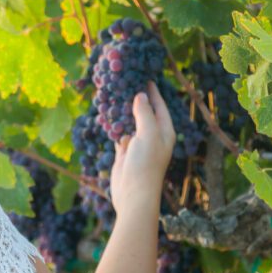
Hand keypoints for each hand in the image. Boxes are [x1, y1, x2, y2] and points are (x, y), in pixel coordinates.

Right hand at [109, 81, 175, 215]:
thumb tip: (140, 95)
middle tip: (126, 83)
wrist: (133, 193)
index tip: (146, 78)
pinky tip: (106, 116)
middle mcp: (153, 137)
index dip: (154, 93)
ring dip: (123, 112)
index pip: (160, 108)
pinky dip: (114, 125)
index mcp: (164, 132)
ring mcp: (138, 145)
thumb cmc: (146, 164)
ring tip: (115, 96)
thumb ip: (144, 113)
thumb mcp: (148, 134)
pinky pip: (119, 134)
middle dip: (137, 100)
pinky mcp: (124, 152)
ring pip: (130, 123)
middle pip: (145, 113)